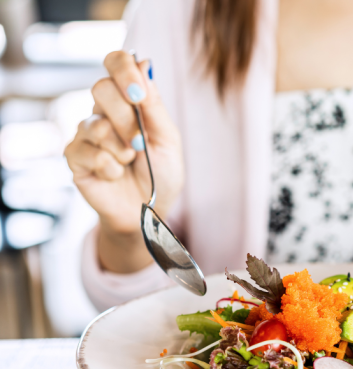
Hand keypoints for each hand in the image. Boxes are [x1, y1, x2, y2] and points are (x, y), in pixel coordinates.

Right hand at [64, 51, 183, 272]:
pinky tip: (116, 174)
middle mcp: (104, 110)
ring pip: (95, 123)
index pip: (116, 62)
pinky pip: (88, 152)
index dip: (124, 70)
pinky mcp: (75, 156)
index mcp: (129, 100)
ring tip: (130, 162)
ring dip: (121, 148)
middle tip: (140, 144)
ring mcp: (86, 132)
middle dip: (127, 119)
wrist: (148, 211)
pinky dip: (110, 167)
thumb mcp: (167, 139)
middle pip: (100, 88)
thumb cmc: (161, 174)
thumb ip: (154, 104)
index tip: (138, 94)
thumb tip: (144, 62)